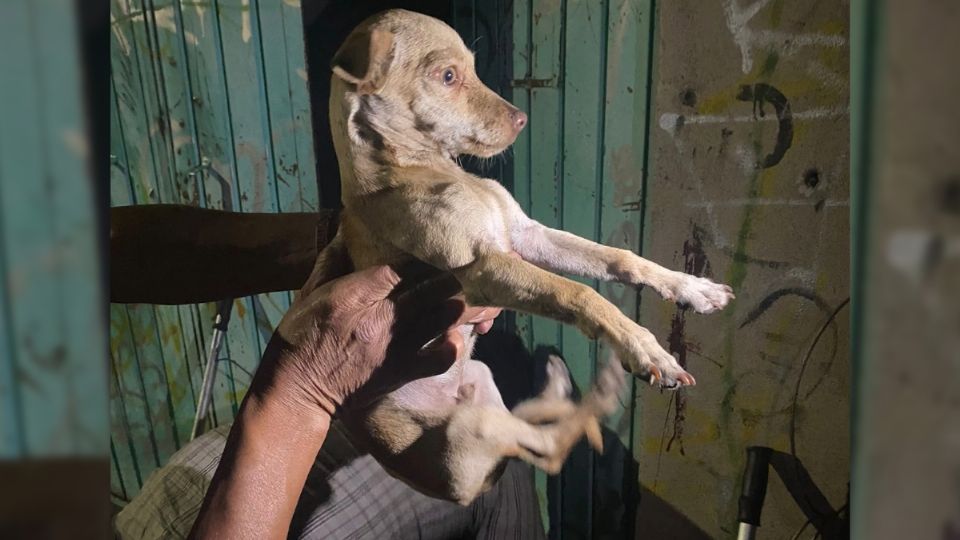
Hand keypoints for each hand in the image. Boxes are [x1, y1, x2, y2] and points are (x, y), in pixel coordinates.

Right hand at [248, 265, 500, 416]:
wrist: (297, 391)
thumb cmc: (300, 337)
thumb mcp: (309, 291)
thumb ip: (332, 261)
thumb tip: (348, 231)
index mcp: (354, 294)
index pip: (401, 266)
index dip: (425, 256)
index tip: (439, 248)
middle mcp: (380, 318)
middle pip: (433, 287)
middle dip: (457, 274)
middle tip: (475, 265)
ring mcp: (395, 347)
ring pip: (445, 317)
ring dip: (464, 304)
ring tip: (481, 295)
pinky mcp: (402, 372)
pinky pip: (440, 358)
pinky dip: (453, 345)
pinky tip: (455, 336)